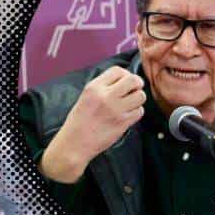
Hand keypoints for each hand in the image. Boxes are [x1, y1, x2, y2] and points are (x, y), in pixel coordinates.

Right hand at [39, 66, 144, 183]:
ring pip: (140, 96)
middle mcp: (105, 96)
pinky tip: (127, 115)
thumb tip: (124, 80)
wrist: (74, 144)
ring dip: (138, 99)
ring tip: (129, 105)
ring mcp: (115, 110)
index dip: (125, 74)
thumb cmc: (79, 122)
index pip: (117, 70)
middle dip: (137, 84)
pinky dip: (136, 112)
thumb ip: (102, 87)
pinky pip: (139, 111)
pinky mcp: (122, 122)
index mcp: (93, 88)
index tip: (124, 82)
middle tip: (134, 90)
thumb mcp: (85, 97)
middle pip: (133, 80)